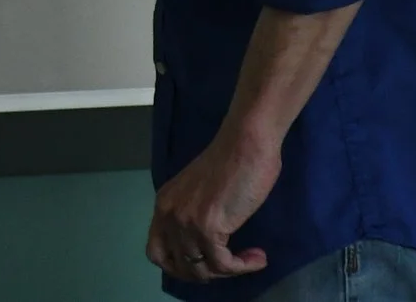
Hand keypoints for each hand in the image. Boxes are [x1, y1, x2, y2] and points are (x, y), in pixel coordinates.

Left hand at [145, 129, 278, 283]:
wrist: (246, 141)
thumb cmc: (232, 160)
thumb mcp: (200, 192)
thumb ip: (194, 214)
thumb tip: (204, 245)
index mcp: (164, 204)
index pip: (156, 251)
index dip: (178, 266)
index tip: (204, 265)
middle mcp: (168, 214)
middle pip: (176, 266)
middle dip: (204, 274)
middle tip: (229, 266)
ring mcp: (186, 221)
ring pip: (200, 269)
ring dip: (229, 271)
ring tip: (250, 260)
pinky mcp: (207, 226)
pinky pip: (223, 264)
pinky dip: (243, 267)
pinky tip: (258, 258)